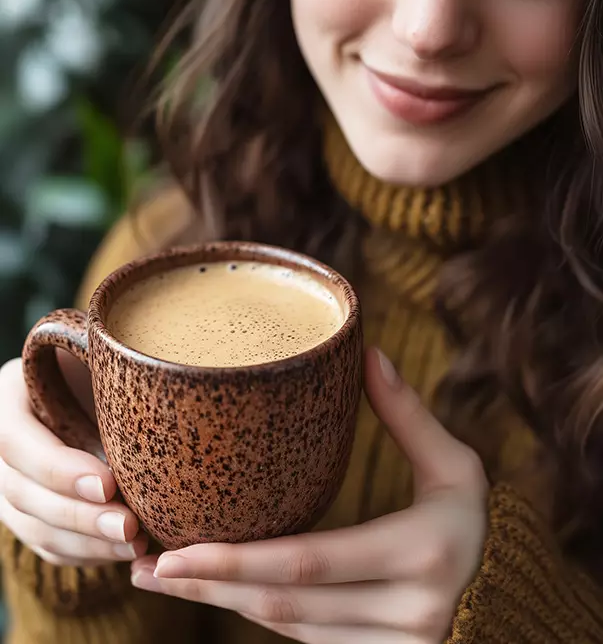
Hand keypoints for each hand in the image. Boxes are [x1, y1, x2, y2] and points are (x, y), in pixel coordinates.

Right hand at [0, 357, 146, 566]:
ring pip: (34, 526)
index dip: (58, 468)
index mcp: (8, 397)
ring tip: (136, 544)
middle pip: (23, 493)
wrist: (93, 384)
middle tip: (130, 526)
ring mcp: (9, 483)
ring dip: (86, 543)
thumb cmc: (104, 361)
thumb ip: (101, 360)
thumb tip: (144, 374)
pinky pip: (48, 545)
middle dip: (79, 516)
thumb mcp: (95, 351)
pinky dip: (86, 554)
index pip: (16, 442)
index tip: (109, 484)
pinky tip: (124, 552)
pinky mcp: (29, 512)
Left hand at [131, 349, 487, 642]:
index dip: (237, 561)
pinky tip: (224, 590)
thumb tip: (368, 355)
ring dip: (225, 604)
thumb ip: (409, 415)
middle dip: (210, 587)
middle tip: (148, 567)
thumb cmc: (476, 524)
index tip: (174, 550)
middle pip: (284, 605)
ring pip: (286, 629)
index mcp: (420, 555)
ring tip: (169, 578)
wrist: (507, 597)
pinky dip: (258, 613)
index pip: (309, 563)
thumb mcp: (456, 467)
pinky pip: (302, 638)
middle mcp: (405, 614)